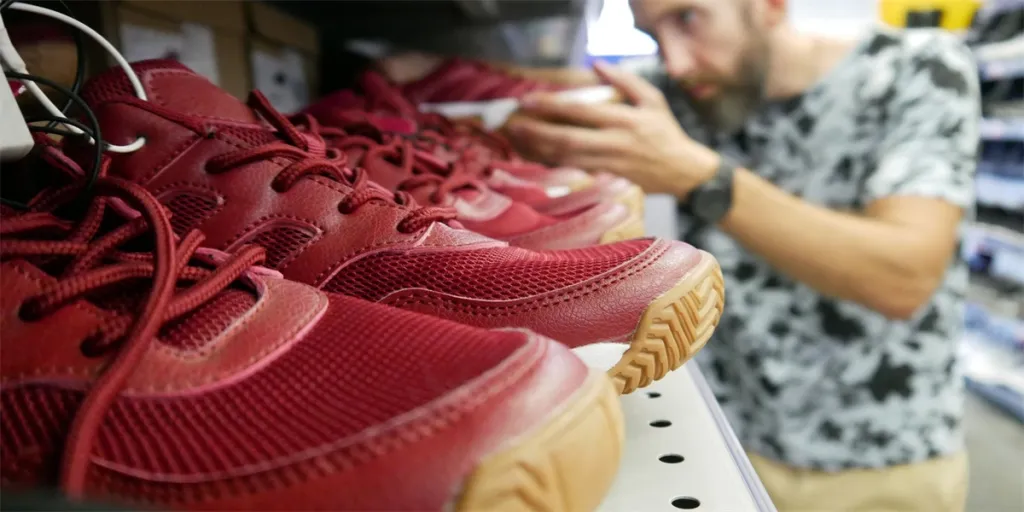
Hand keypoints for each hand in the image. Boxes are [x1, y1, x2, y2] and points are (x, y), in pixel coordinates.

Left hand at [505, 61, 719, 196]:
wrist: (683, 172)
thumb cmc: (666, 133)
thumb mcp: (653, 100)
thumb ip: (625, 81)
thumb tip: (596, 64)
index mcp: (625, 121)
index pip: (582, 112)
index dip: (553, 106)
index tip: (529, 100)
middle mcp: (615, 144)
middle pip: (568, 139)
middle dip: (538, 132)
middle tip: (515, 124)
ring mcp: (609, 165)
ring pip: (567, 159)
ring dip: (540, 150)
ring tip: (518, 140)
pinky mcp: (607, 180)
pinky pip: (574, 173)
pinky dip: (552, 165)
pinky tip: (534, 157)